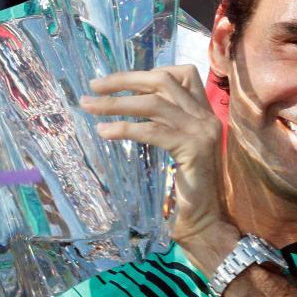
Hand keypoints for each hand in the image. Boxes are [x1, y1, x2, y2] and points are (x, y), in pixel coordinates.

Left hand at [80, 66, 239, 274]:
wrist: (204, 222)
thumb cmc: (185, 192)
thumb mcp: (175, 147)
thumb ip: (163, 124)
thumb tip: (124, 107)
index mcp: (205, 113)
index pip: (181, 75)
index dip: (147, 73)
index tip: (117, 82)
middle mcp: (207, 117)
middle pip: (163, 81)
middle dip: (125, 80)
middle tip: (94, 86)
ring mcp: (202, 131)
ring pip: (154, 102)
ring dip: (117, 102)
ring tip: (90, 107)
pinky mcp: (193, 148)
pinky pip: (152, 130)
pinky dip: (125, 128)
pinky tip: (105, 131)